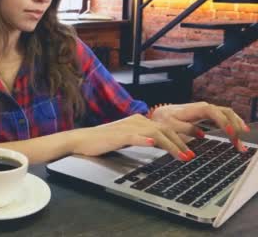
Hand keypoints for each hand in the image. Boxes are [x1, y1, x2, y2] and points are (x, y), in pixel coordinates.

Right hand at [72, 114, 194, 161]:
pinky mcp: (117, 135)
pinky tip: (154, 144)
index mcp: (138, 121)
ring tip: (182, 155)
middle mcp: (136, 121)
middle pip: (164, 129)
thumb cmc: (102, 141)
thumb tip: (158, 144)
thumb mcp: (126, 138)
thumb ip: (141, 138)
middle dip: (181, 142)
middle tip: (193, 154)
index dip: (182, 134)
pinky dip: (145, 140)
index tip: (195, 142)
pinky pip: (134, 137)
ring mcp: (127, 127)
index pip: (165, 127)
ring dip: (170, 145)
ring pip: (154, 133)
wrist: (81, 140)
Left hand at [151, 102, 249, 151]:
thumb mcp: (170, 125)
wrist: (161, 114)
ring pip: (228, 114)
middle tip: (239, 143)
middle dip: (235, 126)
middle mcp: (204, 107)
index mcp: (195, 109)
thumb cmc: (165, 120)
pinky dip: (233, 126)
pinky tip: (237, 135)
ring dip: (237, 127)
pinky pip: (225, 118)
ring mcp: (208, 110)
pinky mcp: (209, 115)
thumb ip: (184, 129)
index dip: (223, 122)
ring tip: (241, 144)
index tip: (230, 133)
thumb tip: (201, 134)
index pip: (214, 113)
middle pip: (225, 113)